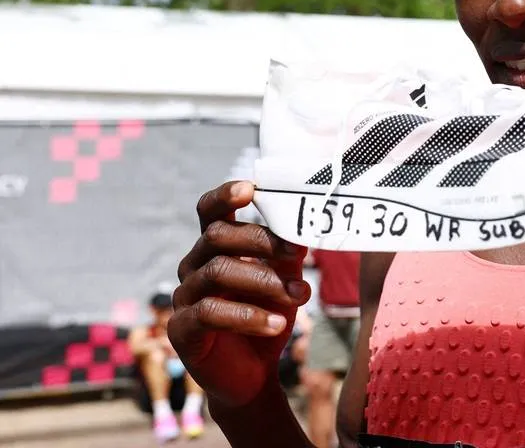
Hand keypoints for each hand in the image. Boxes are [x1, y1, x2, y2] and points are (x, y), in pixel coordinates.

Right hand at [168, 181, 309, 407]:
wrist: (252, 375)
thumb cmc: (266, 317)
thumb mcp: (283, 282)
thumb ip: (288, 257)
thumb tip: (303, 234)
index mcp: (215, 248)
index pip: (211, 211)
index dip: (226, 195)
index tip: (252, 188)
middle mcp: (195, 266)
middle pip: (219, 236)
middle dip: (262, 241)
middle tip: (300, 253)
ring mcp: (184, 297)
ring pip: (218, 271)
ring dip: (264, 281)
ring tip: (299, 295)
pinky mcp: (181, 329)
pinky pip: (209, 312)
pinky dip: (248, 316)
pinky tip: (277, 325)